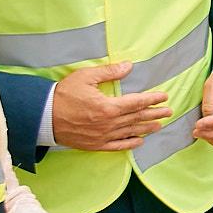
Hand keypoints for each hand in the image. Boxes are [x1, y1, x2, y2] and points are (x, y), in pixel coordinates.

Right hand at [45, 59, 172, 151]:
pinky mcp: (95, 145)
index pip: (136, 102)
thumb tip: (128, 66)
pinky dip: (130, 144)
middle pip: (137, 118)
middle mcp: (108, 123)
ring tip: (159, 126)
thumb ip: (109, 72)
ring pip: (130, 132)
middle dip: (154, 114)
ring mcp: (103, 136)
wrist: (43, 116)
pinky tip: (139, 141)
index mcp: (108, 106)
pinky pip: (117, 146)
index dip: (152, 99)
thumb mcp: (86, 77)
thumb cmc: (64, 94)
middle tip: (169, 112)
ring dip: (146, 128)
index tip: (164, 97)